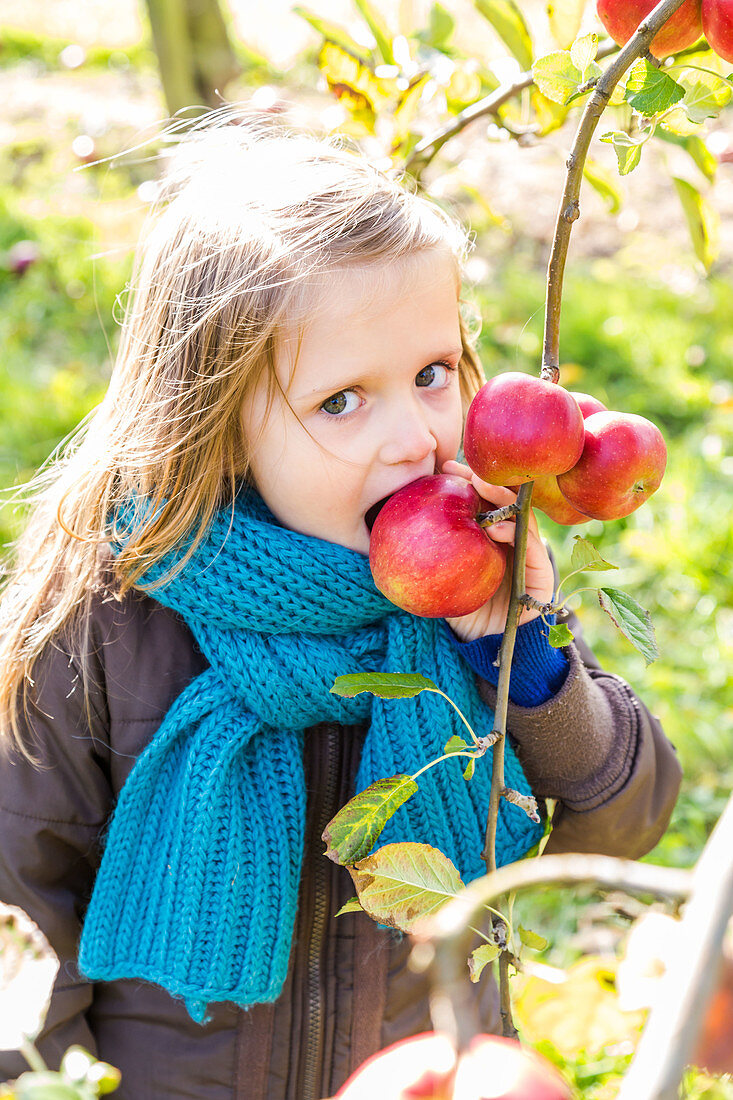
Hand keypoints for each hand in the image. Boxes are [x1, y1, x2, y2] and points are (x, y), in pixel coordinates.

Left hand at [441, 459, 555, 642]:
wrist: (477, 646)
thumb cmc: (453, 606)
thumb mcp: (436, 569)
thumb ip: (428, 544)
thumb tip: (391, 511)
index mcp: (489, 535)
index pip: (482, 500)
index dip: (467, 481)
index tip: (444, 468)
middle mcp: (512, 541)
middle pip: (504, 502)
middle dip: (486, 481)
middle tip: (463, 471)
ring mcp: (529, 557)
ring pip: (522, 519)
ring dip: (502, 500)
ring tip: (480, 487)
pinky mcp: (541, 578)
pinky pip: (534, 551)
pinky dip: (517, 534)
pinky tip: (497, 527)